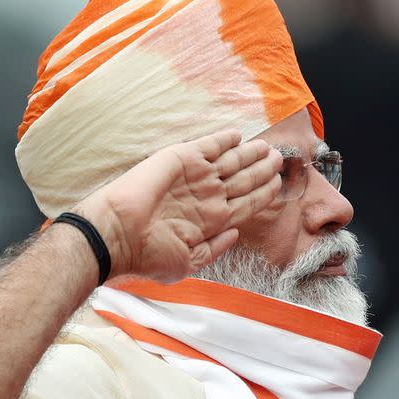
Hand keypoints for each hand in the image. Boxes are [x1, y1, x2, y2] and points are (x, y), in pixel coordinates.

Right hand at [74, 130, 281, 282]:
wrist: (119, 234)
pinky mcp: (182, 159)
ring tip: (268, 147)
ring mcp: (196, 177)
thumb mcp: (188, 263)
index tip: (279, 184)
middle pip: (244, 180)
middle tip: (280, 159)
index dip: (264, 194)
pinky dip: (224, 139)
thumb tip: (235, 234)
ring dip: (250, 153)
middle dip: (263, 170)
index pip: (247, 204)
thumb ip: (214, 249)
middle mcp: (207, 196)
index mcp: (212, 220)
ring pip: (232, 161)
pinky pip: (208, 146)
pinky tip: (237, 135)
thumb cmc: (149, 254)